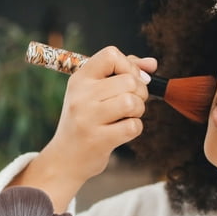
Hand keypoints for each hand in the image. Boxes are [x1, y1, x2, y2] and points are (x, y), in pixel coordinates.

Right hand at [12, 46, 156, 211]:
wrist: (64, 160)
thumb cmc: (83, 123)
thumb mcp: (92, 94)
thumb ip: (121, 73)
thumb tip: (152, 64)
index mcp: (79, 80)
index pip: (110, 55)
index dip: (129, 65)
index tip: (130, 80)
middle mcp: (81, 97)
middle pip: (128, 81)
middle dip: (140, 92)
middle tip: (132, 104)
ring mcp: (88, 119)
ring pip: (132, 102)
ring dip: (138, 110)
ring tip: (128, 117)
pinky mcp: (98, 140)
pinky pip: (132, 126)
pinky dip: (135, 129)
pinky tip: (123, 132)